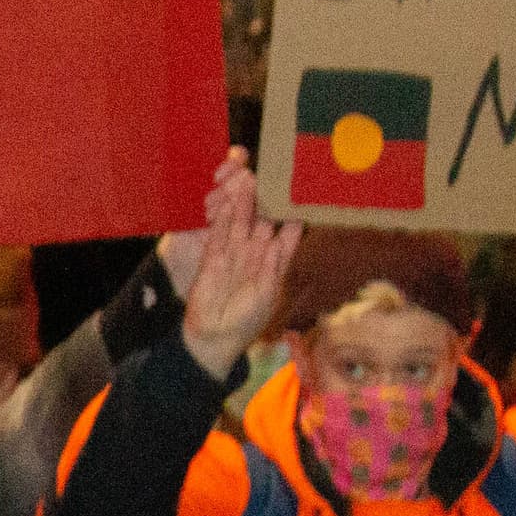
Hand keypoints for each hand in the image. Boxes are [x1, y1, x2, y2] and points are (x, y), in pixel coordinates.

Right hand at [176, 149, 300, 380]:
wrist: (215, 338)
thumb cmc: (247, 321)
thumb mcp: (267, 294)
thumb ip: (273, 267)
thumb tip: (278, 239)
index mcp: (274, 264)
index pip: (287, 234)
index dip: (294, 217)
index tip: (304, 196)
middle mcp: (255, 254)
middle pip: (263, 221)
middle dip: (268, 201)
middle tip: (274, 177)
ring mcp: (233, 254)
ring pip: (240, 223)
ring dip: (245, 203)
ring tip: (249, 180)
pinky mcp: (212, 257)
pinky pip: (218, 233)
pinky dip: (223, 218)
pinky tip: (228, 201)